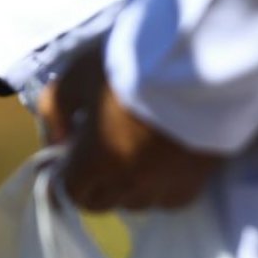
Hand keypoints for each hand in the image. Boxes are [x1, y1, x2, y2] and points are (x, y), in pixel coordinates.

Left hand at [39, 46, 219, 211]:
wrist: (203, 55)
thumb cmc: (133, 62)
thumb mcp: (76, 74)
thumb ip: (55, 112)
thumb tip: (57, 141)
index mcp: (98, 161)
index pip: (68, 194)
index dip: (62, 178)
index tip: (66, 158)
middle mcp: (132, 183)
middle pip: (102, 202)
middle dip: (92, 182)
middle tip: (98, 148)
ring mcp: (168, 185)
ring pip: (138, 202)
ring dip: (128, 185)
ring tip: (133, 152)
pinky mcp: (200, 179)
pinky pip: (170, 198)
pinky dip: (160, 186)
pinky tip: (162, 159)